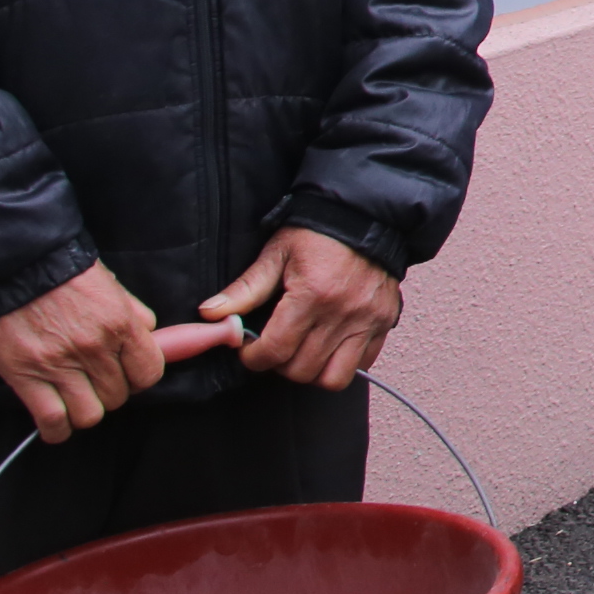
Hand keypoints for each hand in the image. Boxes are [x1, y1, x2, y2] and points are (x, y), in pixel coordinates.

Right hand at [0, 261, 164, 442]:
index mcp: (121, 324)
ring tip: (76, 399)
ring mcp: (59, 365)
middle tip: (95, 381)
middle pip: (118, 397)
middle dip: (110, 392)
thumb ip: (134, 315)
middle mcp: (94, 348)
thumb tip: (150, 340)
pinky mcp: (26, 377)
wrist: (14, 265)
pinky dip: (57, 429)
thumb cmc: (65, 273)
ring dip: (85, 411)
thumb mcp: (111, 286)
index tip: (127, 374)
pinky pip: (52, 420)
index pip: (149, 373)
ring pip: (89, 415)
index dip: (140, 378)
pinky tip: (57, 423)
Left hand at [203, 227, 401, 390]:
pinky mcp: (384, 323)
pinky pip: (362, 365)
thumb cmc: (317, 233)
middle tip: (275, 348)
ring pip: (333, 378)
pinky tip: (329, 347)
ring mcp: (367, 321)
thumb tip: (210, 314)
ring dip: (312, 371)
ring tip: (302, 352)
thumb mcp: (276, 254)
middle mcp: (342, 313)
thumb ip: (245, 289)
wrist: (365, 215)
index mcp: (312, 295)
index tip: (250, 350)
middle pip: (302, 370)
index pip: (276, 350)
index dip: (254, 358)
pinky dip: (342, 364)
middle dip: (280, 366)